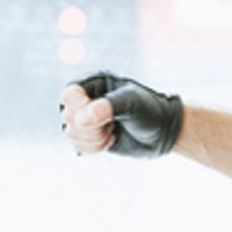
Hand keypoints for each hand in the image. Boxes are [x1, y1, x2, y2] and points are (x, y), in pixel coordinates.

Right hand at [58, 72, 182, 157]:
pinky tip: (111, 140)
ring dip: (94, 138)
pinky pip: (78, 146)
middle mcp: (85, 100)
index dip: (80, 107)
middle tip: (114, 123)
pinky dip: (94, 148)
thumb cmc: (150, 111)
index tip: (103, 113)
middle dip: (92, 126)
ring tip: (114, 131)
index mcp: (94, 83)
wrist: (163, 133)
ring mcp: (86, 120)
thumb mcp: (132, 104)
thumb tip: (80, 119)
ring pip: (71, 133)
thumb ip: (107, 107)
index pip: (70, 94)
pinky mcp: (89, 138)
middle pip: (68, 116)